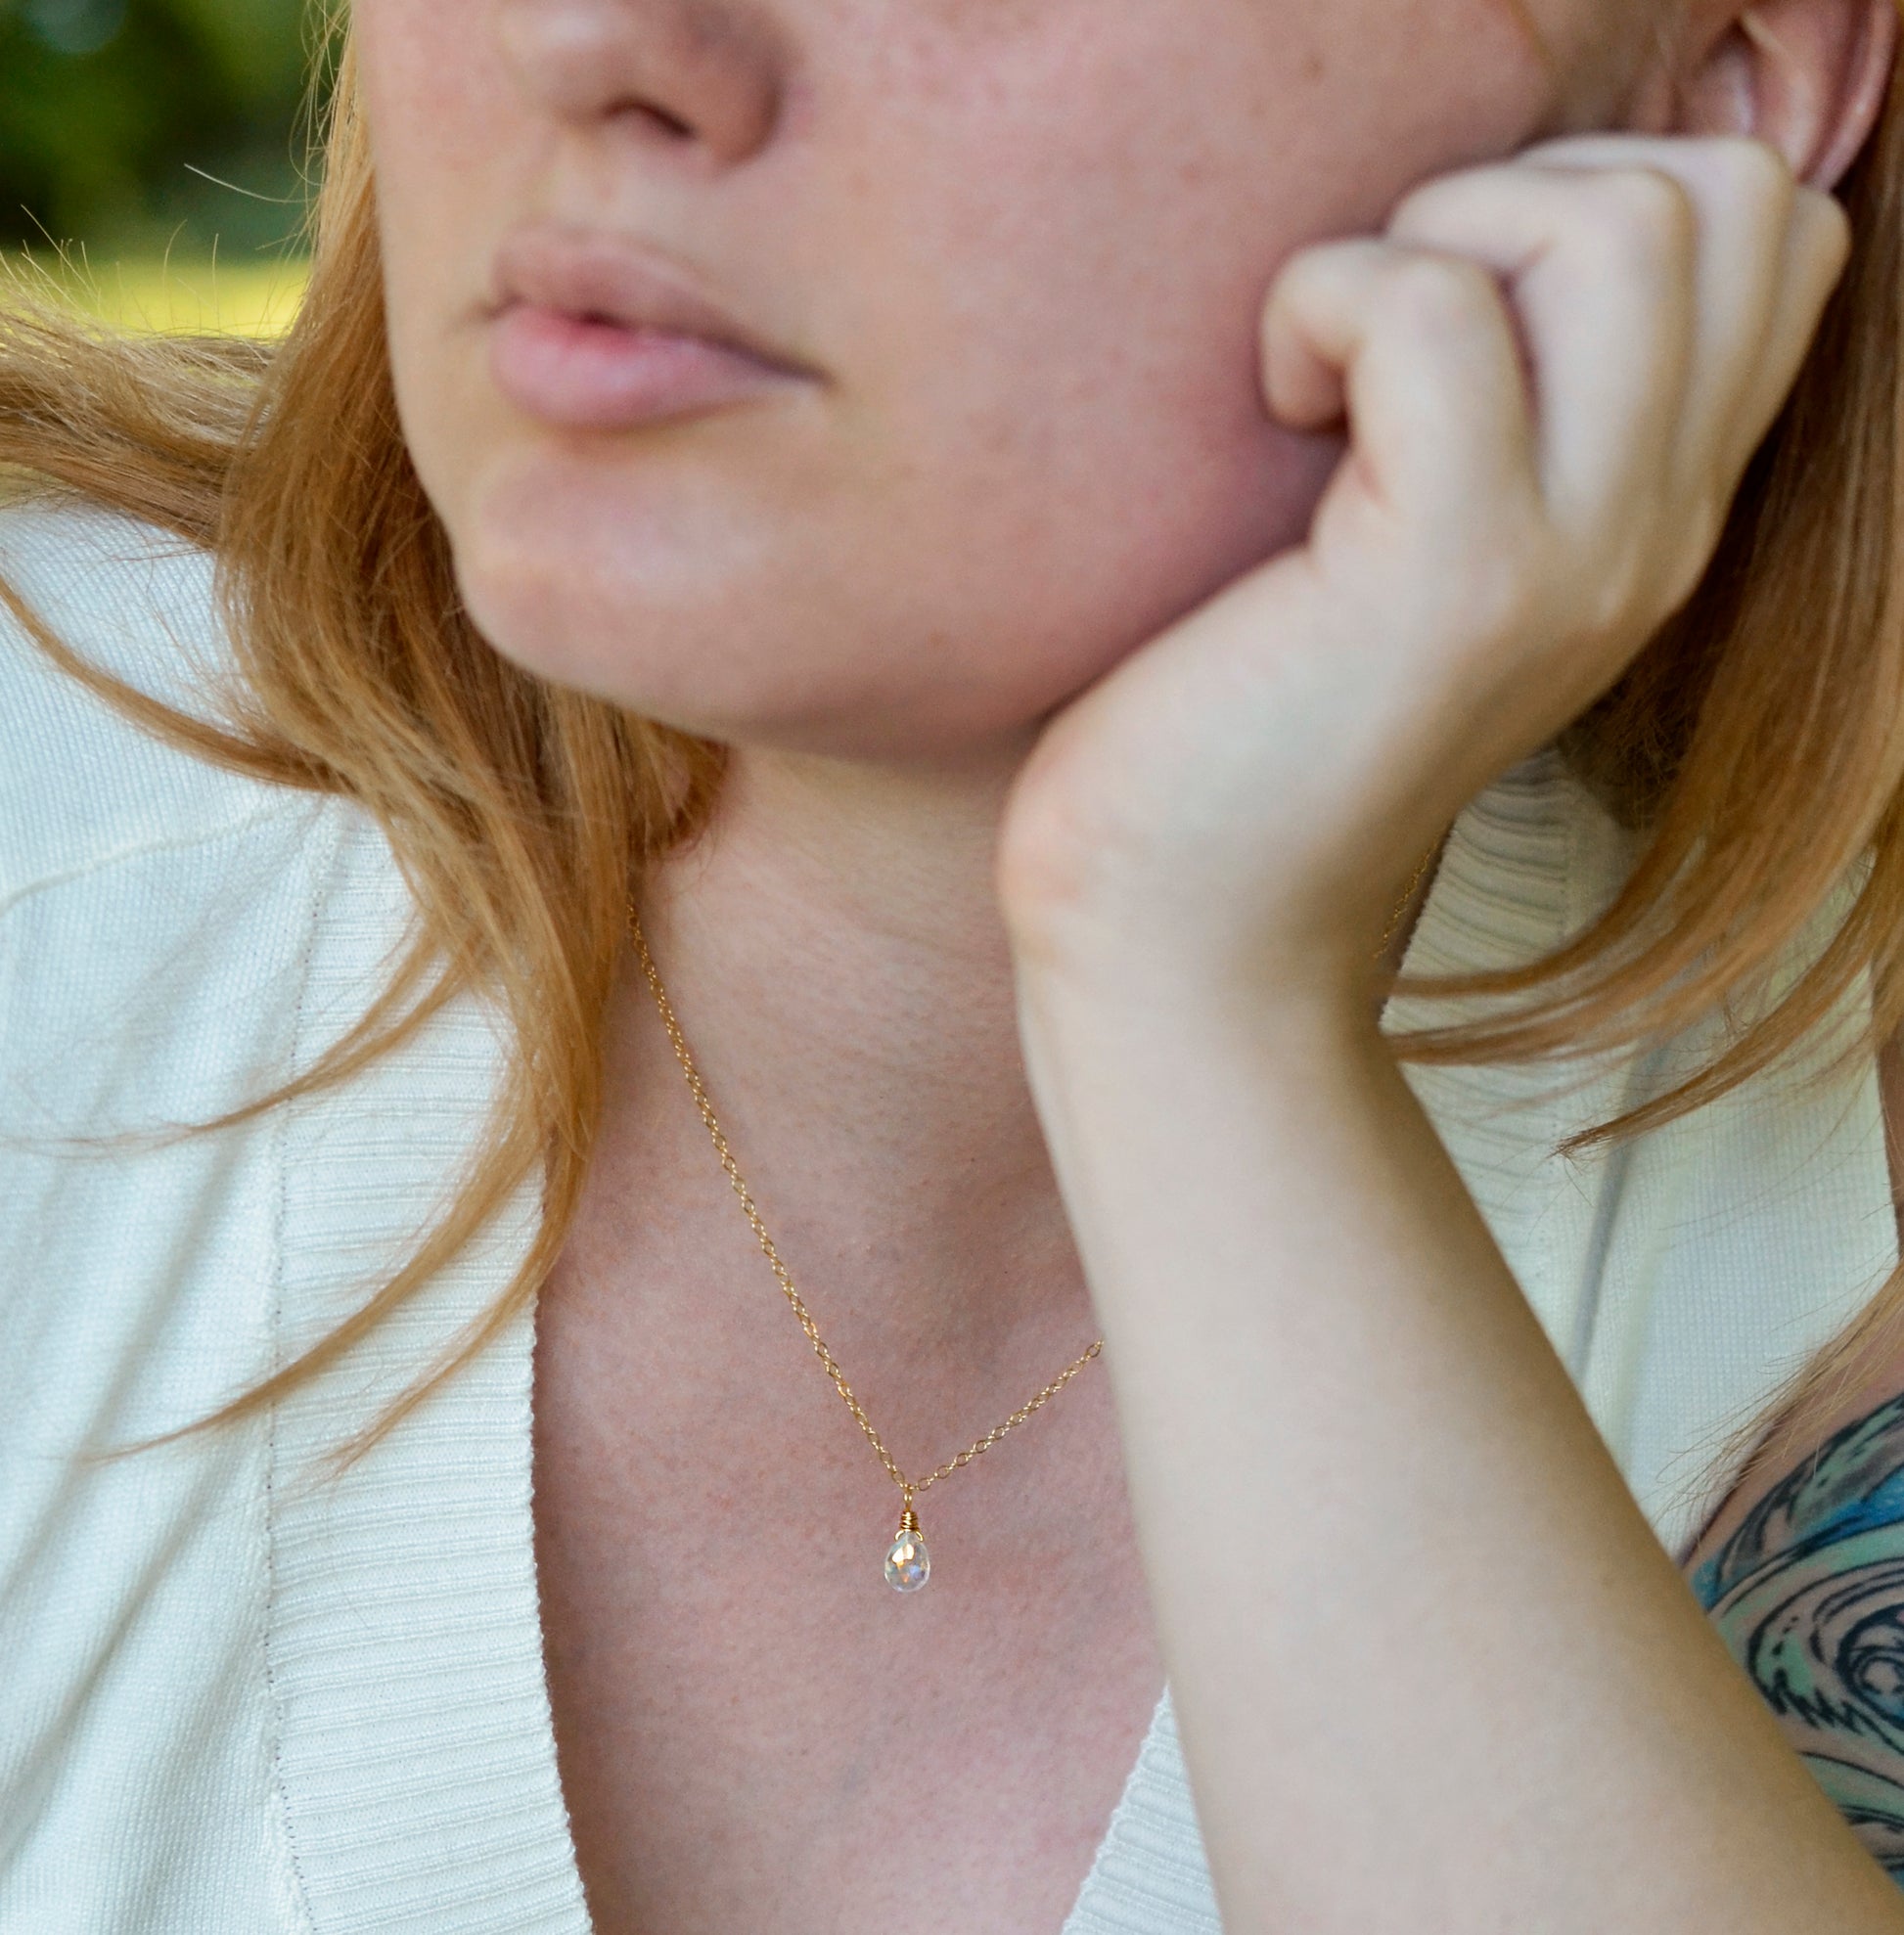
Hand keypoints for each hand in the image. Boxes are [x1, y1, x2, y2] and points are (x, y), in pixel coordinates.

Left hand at [998, 134, 1849, 1001]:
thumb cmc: (1252, 738)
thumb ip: (1497, 425)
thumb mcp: (1418, 567)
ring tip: (1331, 372)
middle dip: (1523, 192)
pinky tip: (1276, 412)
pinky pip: (1429, 312)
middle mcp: (1652, 532)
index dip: (1604, 197)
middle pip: (1725, 199)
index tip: (1449, 311)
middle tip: (1383, 331)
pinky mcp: (1448, 580)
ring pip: (1618, 228)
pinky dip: (1323, 303)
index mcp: (1653, 515)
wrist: (1194, 939)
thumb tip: (1450, 256)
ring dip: (1432, 235)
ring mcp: (1572, 558)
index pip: (1772, 241)